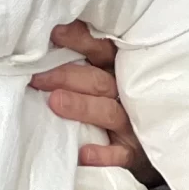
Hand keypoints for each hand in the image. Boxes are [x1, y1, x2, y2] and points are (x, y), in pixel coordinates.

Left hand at [30, 20, 155, 179]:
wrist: (150, 147)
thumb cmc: (114, 107)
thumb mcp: (103, 80)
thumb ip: (82, 62)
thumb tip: (50, 39)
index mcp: (118, 72)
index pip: (102, 51)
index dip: (81, 41)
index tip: (55, 33)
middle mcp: (126, 95)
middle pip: (99, 81)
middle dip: (68, 77)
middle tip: (38, 77)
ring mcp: (131, 125)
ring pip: (108, 112)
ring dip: (82, 107)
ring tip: (55, 102)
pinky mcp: (132, 154)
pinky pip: (119, 155)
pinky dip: (103, 154)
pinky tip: (84, 153)